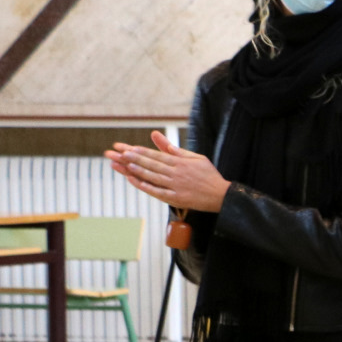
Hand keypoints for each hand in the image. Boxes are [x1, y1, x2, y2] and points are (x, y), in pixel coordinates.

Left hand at [105, 130, 229, 211]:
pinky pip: (158, 192)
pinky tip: (135, 182)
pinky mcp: (177, 199)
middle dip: (135, 158)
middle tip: (119, 153)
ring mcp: (176, 186)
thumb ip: (179, 151)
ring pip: (153, 177)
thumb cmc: (209, 176)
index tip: (128, 148)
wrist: (222, 196)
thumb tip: (165, 143)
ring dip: (138, 170)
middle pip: (152, 164)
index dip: (142, 151)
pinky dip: (146, 187)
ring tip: (125, 164)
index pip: (158, 155)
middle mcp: (177, 173)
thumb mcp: (197, 158)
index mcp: (181, 163)